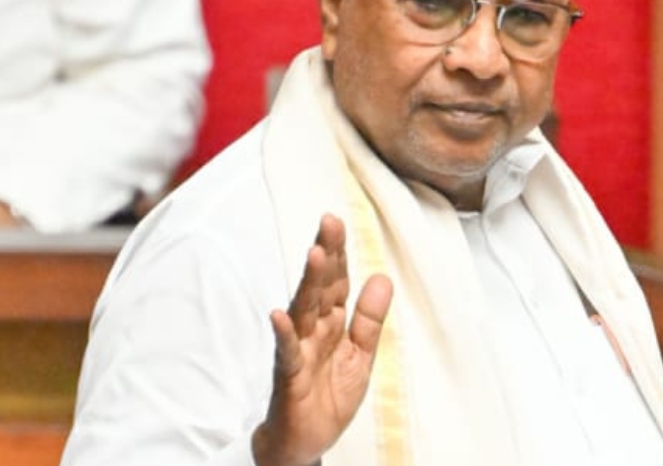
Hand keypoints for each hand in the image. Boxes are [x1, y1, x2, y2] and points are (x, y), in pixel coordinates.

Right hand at [252, 214, 392, 465]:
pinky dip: (283, 334)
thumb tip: (383, 277)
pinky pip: (286, 352)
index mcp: (332, 324)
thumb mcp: (360, 356)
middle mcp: (313, 331)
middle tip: (328, 222)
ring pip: (304, 310)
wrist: (304, 442)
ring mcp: (298, 350)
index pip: (336, 282)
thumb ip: (369, 319)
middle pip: (319, 287)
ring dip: (308, 283)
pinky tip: (280, 314)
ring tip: (314, 254)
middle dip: (325, 254)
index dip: (339, 253)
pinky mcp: (289, 376)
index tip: (336, 221)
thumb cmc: (327, 397)